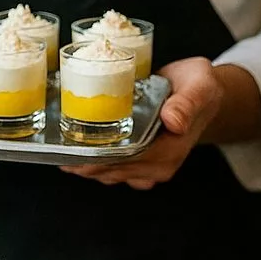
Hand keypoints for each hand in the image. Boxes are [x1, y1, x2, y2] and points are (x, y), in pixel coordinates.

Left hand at [63, 56, 224, 189]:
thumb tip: (174, 122)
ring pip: (110, 174)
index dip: (98, 158)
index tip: (71, 151)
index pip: (127, 160)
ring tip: (60, 150)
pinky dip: (94, 163)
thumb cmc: (200, 86)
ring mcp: (152, 168)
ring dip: (85, 165)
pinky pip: (114, 170)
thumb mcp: (199, 86)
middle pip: (114, 171)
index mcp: (171, 150)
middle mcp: (161, 165)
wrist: (204, 92)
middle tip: (56, 149)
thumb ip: (186, 103)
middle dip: (85, 163)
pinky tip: (77, 151)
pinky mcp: (143, 163)